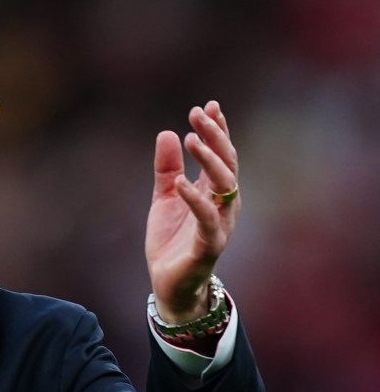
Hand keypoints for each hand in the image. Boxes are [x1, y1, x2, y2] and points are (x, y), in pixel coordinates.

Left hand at [145, 101, 239, 322]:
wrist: (169, 285)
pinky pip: (207, 220)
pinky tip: (181, 183)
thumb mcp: (164, 198)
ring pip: (224, 186)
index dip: (217, 130)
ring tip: (191, 139)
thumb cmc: (172, 241)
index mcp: (214, 192)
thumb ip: (166, 169)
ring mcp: (219, 224)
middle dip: (215, 137)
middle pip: (227, 164)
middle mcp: (223, 205)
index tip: (208, 106)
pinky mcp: (209, 246)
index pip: (221, 155)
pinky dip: (195, 200)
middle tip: (198, 114)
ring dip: (209, 160)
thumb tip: (167, 133)